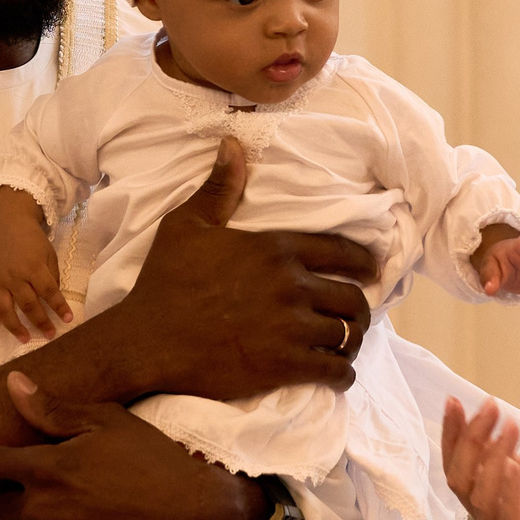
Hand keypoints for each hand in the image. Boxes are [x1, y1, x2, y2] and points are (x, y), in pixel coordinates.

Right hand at [0, 188, 71, 343]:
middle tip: (49, 335)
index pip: (49, 291)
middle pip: (28, 304)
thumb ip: (51, 276)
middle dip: (40, 322)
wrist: (7, 224)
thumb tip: (52, 298)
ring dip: (14, 326)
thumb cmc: (32, 239)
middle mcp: (15, 276)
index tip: (67, 320)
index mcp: (33, 267)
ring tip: (24, 339)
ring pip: (4, 308)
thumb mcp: (48, 254)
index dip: (59, 307)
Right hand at [86, 137, 376, 401]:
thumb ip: (219, 188)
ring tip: (345, 347)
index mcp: (275, 249)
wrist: (146, 341)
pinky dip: (342, 375)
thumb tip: (233, 144)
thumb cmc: (164, 282)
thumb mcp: (187, 226)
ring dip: (351, 343)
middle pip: (353, 298)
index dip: (365, 262)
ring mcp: (290, 328)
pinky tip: (338, 375)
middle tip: (355, 317)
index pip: (342, 252)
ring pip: (347, 335)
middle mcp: (292, 286)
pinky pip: (335, 371)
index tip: (373, 270)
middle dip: (360, 309)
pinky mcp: (284, 366)